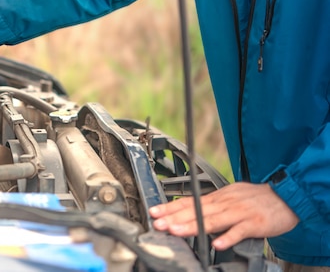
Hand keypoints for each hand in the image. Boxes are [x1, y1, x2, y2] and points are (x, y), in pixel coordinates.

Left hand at [148, 182, 297, 249]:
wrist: (286, 196)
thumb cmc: (256, 199)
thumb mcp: (229, 197)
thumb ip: (211, 206)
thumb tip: (189, 212)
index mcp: (218, 198)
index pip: (189, 202)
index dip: (170, 207)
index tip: (154, 212)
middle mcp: (225, 203)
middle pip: (196, 210)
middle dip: (174, 217)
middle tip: (158, 223)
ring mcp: (239, 212)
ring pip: (212, 219)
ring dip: (193, 225)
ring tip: (176, 231)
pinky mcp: (255, 223)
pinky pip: (240, 231)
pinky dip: (228, 237)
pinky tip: (217, 244)